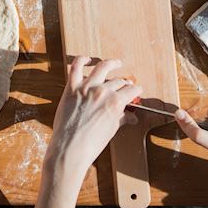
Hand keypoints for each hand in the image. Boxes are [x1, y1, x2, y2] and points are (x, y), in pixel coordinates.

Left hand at [45, 57, 141, 180]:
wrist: (70, 148)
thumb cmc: (91, 143)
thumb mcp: (112, 129)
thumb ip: (121, 118)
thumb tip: (131, 118)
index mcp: (115, 102)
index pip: (131, 91)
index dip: (136, 90)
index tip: (137, 90)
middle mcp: (102, 92)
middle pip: (118, 81)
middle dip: (125, 83)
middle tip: (126, 84)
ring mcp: (86, 88)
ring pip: (102, 68)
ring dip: (111, 63)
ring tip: (115, 63)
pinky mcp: (72, 88)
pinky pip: (76, 67)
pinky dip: (82, 60)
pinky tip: (87, 59)